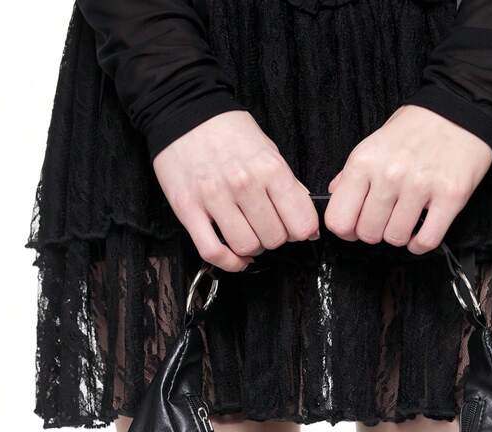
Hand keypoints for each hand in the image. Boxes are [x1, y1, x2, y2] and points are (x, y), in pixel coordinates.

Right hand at [153, 112, 319, 271]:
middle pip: (274, 239)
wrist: (183, 109)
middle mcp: (243, 183)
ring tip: (248, 233)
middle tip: (266, 225)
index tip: (294, 228)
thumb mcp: (269, 150)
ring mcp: (213, 197)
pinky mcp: (188, 209)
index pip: (301, 223)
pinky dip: (229, 262)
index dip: (301, 231)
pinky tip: (236, 257)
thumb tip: (308, 224)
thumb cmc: (228, 131)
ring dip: (251, 248)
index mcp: (269, 168)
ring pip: (246, 246)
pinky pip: (212, 251)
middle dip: (274, 238)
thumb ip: (289, 186)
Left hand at [325, 105, 491, 253]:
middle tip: (386, 219)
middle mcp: (390, 174)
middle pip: (368, 233)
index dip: (346, 230)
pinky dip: (420, 244)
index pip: (339, 219)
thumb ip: (352, 173)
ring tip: (407, 218)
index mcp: (364, 161)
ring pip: (396, 238)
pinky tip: (421, 232)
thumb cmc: (416, 128)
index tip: (356, 226)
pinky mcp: (450, 196)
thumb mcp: (374, 143)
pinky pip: (426, 240)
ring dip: (400, 235)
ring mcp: (420, 186)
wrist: (461, 110)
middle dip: (375, 232)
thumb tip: (334, 195)